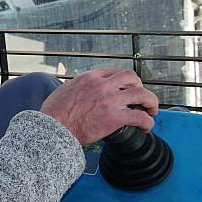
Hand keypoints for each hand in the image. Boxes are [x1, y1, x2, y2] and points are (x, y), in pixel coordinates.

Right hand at [40, 69, 158, 144]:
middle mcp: (101, 85)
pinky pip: (140, 117)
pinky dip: (147, 123)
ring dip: (150, 102)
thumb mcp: (62, 91)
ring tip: (151, 111)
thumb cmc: (52, 115)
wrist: (51, 129)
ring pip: (142, 94)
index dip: (122, 81)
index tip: (124, 89)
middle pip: (131, 77)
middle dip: (140, 86)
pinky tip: (145, 128)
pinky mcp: (114, 117)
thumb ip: (75, 88)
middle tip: (141, 98)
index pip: (113, 72)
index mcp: (88, 78)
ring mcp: (110, 100)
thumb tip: (76, 92)